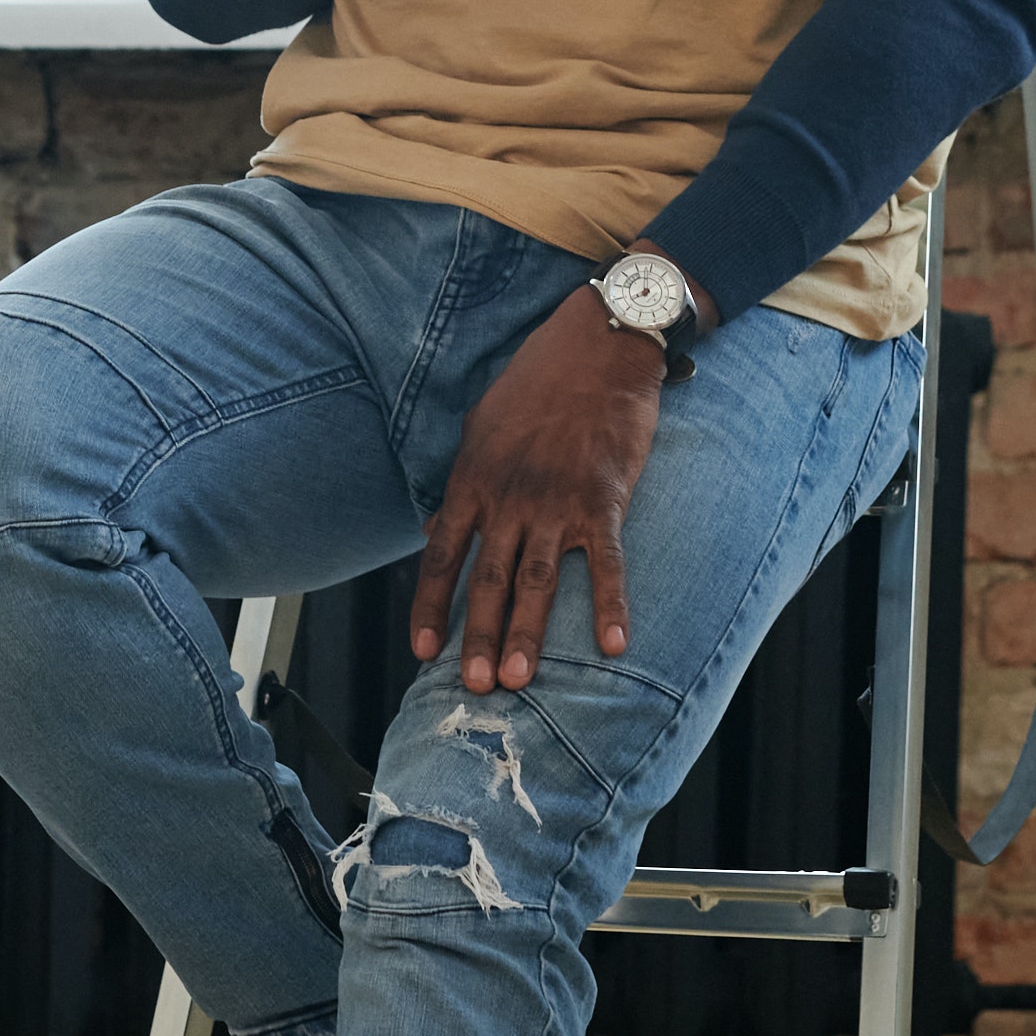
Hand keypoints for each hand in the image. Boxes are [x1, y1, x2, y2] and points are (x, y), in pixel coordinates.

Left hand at [414, 289, 667, 690]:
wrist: (595, 348)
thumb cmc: (536, 385)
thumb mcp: (480, 428)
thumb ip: (464, 482)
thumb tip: (439, 527)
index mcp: (473, 481)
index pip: (441, 556)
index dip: (431, 607)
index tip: (423, 651)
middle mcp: (509, 497)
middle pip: (488, 580)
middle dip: (479, 637)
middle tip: (473, 688)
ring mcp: (556, 501)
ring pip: (538, 580)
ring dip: (529, 634)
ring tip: (520, 680)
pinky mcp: (603, 498)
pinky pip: (607, 562)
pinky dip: (611, 605)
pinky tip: (612, 644)